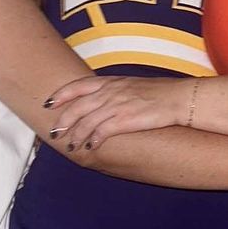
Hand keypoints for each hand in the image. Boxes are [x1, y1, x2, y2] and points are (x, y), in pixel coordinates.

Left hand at [46, 74, 193, 149]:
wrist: (179, 98)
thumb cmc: (158, 93)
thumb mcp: (131, 85)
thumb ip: (112, 90)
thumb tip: (100, 100)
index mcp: (109, 81)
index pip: (77, 86)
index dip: (60, 95)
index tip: (48, 104)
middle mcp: (109, 92)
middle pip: (76, 107)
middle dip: (62, 122)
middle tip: (54, 133)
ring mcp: (116, 106)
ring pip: (86, 122)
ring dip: (76, 136)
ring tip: (71, 146)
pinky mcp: (125, 120)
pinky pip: (101, 132)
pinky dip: (93, 141)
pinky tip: (91, 147)